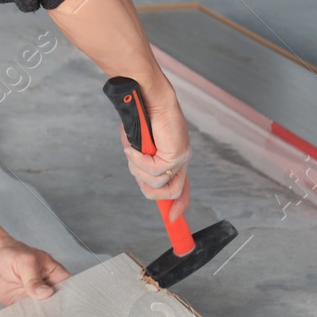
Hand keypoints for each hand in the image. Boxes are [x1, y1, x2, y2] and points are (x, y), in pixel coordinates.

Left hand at [0, 238, 70, 305]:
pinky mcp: (22, 305)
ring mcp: (36, 298)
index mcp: (55, 275)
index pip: (70, 289)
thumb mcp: (24, 262)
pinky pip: (28, 315)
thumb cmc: (11, 253)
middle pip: (59, 305)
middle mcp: (48, 288)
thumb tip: (45, 293)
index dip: (72, 300)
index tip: (69, 309)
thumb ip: (33, 279)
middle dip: (56, 312)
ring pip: (44, 312)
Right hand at [119, 91, 191, 220]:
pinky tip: (134, 148)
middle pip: (172, 193)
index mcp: (175, 157)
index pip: (183, 187)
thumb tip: (142, 179)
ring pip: (157, 183)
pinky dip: (139, 161)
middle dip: (149, 190)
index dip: (179, 205)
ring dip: (138, 170)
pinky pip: (153, 170)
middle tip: (136, 170)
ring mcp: (181, 158)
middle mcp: (182, 159)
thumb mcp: (140, 146)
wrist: (147, 97)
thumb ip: (143, 163)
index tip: (173, 218)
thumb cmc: (141, 117)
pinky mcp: (176, 155)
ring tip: (134, 151)